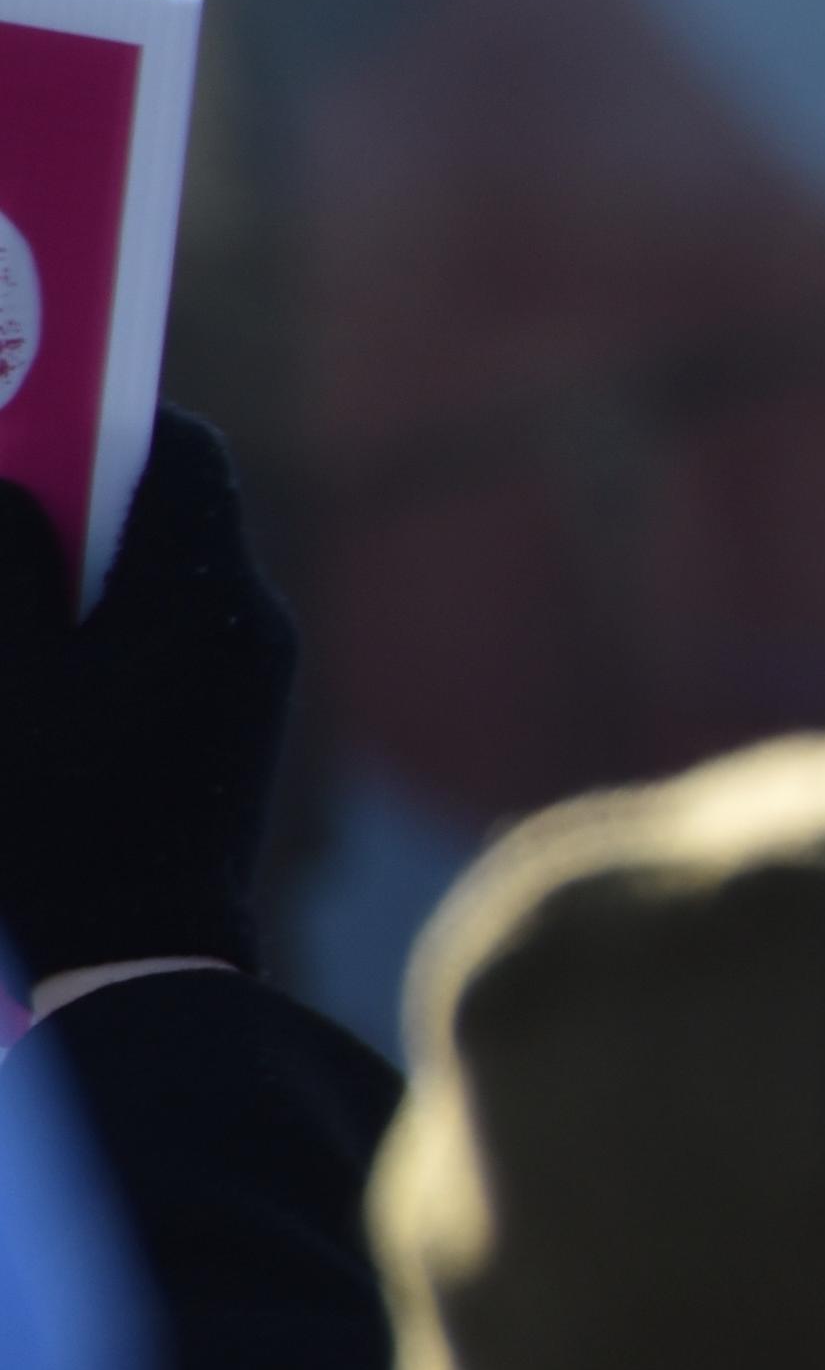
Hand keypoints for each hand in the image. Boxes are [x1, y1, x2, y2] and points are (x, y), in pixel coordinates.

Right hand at [0, 410, 296, 983]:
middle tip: (14, 498)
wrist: (139, 956)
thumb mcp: (7, 676)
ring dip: (96, 561)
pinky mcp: (240, 719)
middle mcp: (252, 620)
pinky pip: (180, 633)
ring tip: (24, 588)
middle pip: (174, 507)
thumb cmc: (57, 814)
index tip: (37, 413)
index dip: (106, 415)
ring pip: (173, 572)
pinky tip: (52, 656)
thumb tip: (7, 484)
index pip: (181, 451)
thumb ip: (8, 564)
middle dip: (86, 491)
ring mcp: (255, 672)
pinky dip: (117, 619)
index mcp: (205, 594)